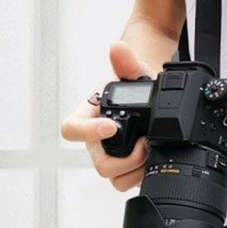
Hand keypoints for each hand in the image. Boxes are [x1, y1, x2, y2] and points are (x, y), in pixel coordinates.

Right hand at [60, 41, 154, 190]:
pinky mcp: (127, 167)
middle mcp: (96, 140)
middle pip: (98, 163)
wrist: (147, 92)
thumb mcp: (132, 70)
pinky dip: (143, 174)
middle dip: (123, 159)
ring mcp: (110, 155)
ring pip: (114, 177)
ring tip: (151, 151)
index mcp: (88, 116)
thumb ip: (125, 61)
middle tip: (144, 145)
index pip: (71, 129)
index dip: (87, 131)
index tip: (111, 126)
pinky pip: (129, 180)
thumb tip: (118, 48)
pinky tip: (155, 159)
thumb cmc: (131, 82)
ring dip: (135, 169)